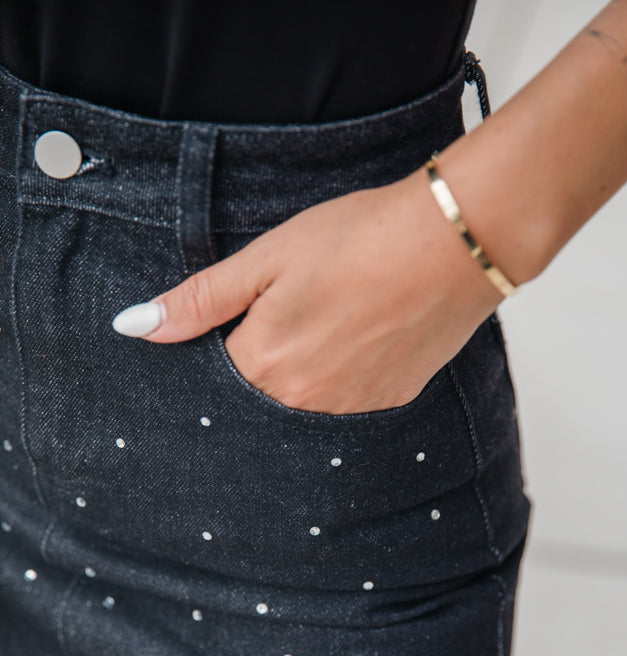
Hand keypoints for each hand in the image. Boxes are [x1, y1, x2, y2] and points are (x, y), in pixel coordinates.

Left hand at [111, 163, 502, 413]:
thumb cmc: (357, 240)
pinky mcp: (388, 401)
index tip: (240, 323)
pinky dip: (343, 376)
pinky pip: (347, 402)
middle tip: (296, 314)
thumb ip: (201, 300)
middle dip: (264, 362)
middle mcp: (301, 400)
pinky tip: (361, 336)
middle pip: (260, 397)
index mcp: (263, 364)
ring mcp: (348, 407)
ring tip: (333, 319)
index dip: (224, 348)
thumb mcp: (266, 259)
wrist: (451, 244)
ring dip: (305, 372)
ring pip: (303, 402)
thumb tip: (137, 326)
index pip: (217, 380)